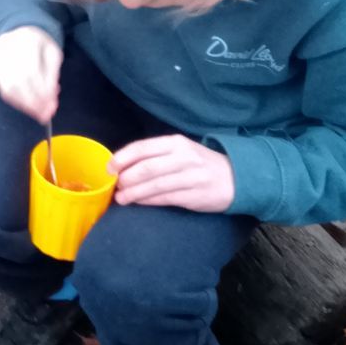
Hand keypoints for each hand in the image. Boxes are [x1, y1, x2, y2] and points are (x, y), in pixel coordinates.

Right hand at [0, 26, 60, 123]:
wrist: (18, 31)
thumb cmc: (39, 44)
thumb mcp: (53, 53)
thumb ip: (52, 75)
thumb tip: (51, 99)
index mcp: (27, 41)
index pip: (32, 71)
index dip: (41, 91)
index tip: (52, 106)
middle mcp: (8, 48)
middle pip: (18, 82)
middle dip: (33, 102)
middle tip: (46, 115)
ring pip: (9, 88)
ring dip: (25, 105)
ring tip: (39, 114)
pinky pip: (3, 89)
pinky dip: (16, 101)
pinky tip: (27, 107)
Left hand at [112, 136, 235, 212]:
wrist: (237, 177)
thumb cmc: (200, 163)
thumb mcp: (181, 150)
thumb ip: (155, 155)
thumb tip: (122, 165)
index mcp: (176, 142)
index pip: (143, 148)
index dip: (122, 158)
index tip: (109, 168)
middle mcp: (184, 157)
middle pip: (146, 168)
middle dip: (126, 179)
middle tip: (114, 187)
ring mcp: (191, 177)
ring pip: (154, 185)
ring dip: (133, 193)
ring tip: (121, 198)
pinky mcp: (195, 195)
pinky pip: (165, 198)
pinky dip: (148, 201)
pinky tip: (138, 202)